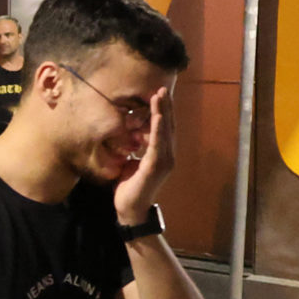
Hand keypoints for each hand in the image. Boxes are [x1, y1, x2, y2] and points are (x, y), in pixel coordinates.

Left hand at [114, 86, 176, 224]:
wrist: (130, 209)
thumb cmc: (130, 187)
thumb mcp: (131, 163)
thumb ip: (135, 149)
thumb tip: (130, 135)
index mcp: (161, 154)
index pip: (164, 129)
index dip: (163, 111)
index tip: (160, 94)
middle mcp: (167, 156)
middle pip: (168, 126)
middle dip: (166, 107)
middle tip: (163, 88)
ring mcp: (164, 161)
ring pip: (164, 131)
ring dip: (163, 112)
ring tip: (160, 96)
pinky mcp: (156, 166)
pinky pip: (158, 143)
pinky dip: (158, 128)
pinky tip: (158, 116)